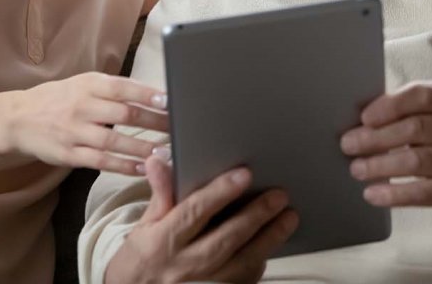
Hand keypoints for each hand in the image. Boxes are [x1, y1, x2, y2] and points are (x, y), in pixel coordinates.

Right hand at [4, 72, 168, 174]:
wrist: (18, 119)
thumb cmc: (63, 98)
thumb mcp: (86, 83)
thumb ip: (116, 89)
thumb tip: (157, 95)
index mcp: (90, 85)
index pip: (124, 88)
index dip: (148, 95)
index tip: (171, 101)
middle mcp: (83, 107)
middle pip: (124, 115)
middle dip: (155, 123)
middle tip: (180, 129)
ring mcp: (74, 132)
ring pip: (114, 142)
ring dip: (143, 148)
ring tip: (167, 153)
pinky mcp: (69, 155)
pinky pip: (100, 162)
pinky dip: (124, 166)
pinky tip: (144, 168)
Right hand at [105, 157, 298, 283]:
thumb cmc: (142, 259)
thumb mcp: (144, 226)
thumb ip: (161, 194)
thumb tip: (160, 160)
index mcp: (163, 242)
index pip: (194, 212)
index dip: (220, 192)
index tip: (244, 174)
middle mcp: (184, 266)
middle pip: (225, 238)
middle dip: (255, 215)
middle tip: (279, 195)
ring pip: (241, 262)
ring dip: (268, 239)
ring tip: (289, 217)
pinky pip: (244, 279)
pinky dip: (260, 260)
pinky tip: (274, 242)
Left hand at [340, 81, 431, 234]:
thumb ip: (417, 111)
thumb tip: (366, 118)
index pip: (423, 95)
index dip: (390, 105)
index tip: (365, 116)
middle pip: (414, 128)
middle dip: (376, 137)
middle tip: (349, 144)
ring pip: (416, 161)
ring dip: (380, 166)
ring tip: (357, 169)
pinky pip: (423, 192)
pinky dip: (394, 194)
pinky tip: (374, 194)